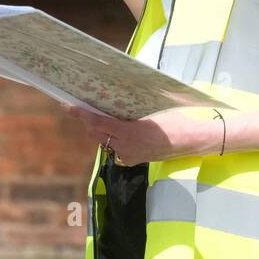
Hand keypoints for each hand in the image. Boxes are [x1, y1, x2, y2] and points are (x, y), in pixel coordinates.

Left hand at [67, 106, 217, 165]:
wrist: (189, 141)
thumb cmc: (174, 120)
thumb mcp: (151, 110)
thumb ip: (129, 110)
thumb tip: (114, 99)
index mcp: (130, 131)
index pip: (98, 123)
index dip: (82, 114)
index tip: (69, 106)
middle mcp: (126, 146)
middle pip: (97, 134)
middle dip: (87, 122)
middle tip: (79, 109)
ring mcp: (129, 155)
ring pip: (105, 142)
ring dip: (99, 131)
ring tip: (95, 117)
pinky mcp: (133, 160)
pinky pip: (115, 149)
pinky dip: (111, 140)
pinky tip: (115, 131)